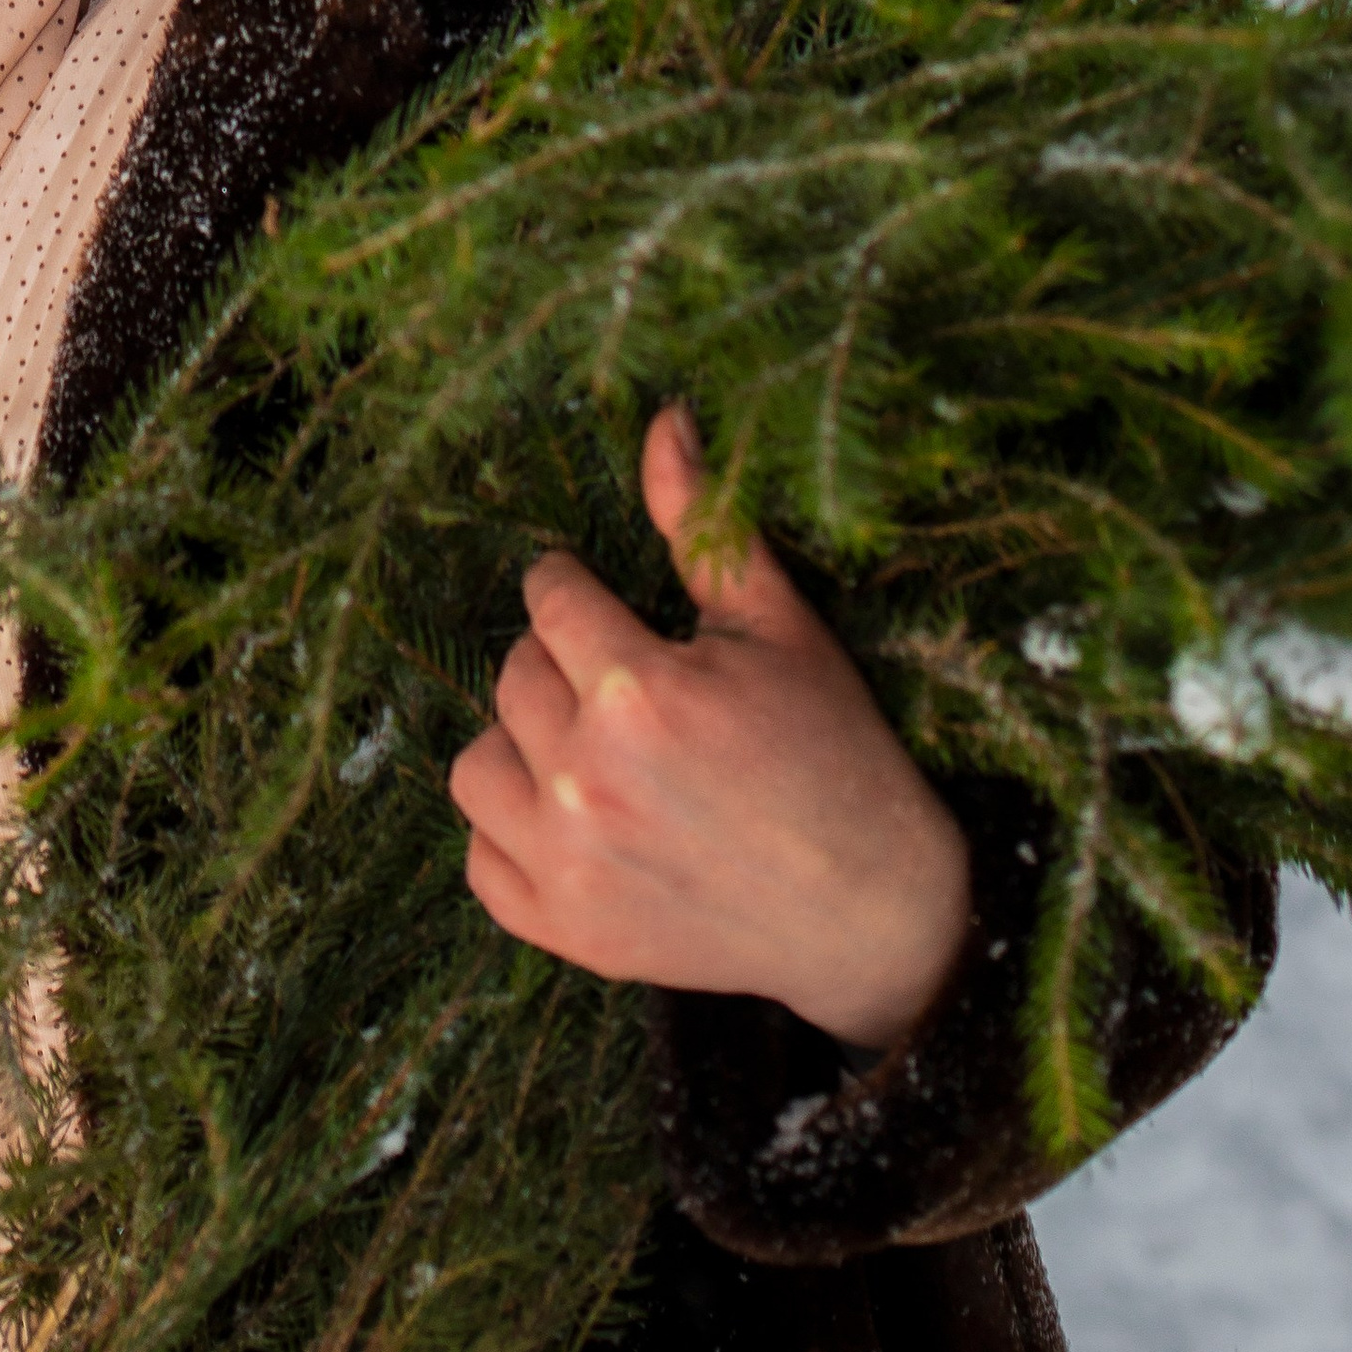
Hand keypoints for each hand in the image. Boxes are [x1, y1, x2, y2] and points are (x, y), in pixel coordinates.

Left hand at [446, 405, 971, 1056]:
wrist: (875, 910)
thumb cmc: (833, 752)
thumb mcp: (777, 625)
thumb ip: (700, 525)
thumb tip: (663, 418)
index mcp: (637, 690)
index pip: (549, 595)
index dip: (579, 590)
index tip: (606, 605)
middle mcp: (586, 778)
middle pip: (513, 673)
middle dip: (561, 664)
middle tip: (622, 683)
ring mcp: (569, 865)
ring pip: (476, 764)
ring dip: (522, 746)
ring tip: (586, 747)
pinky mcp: (568, 934)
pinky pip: (481, 863)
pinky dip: (511, 838)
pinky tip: (570, 819)